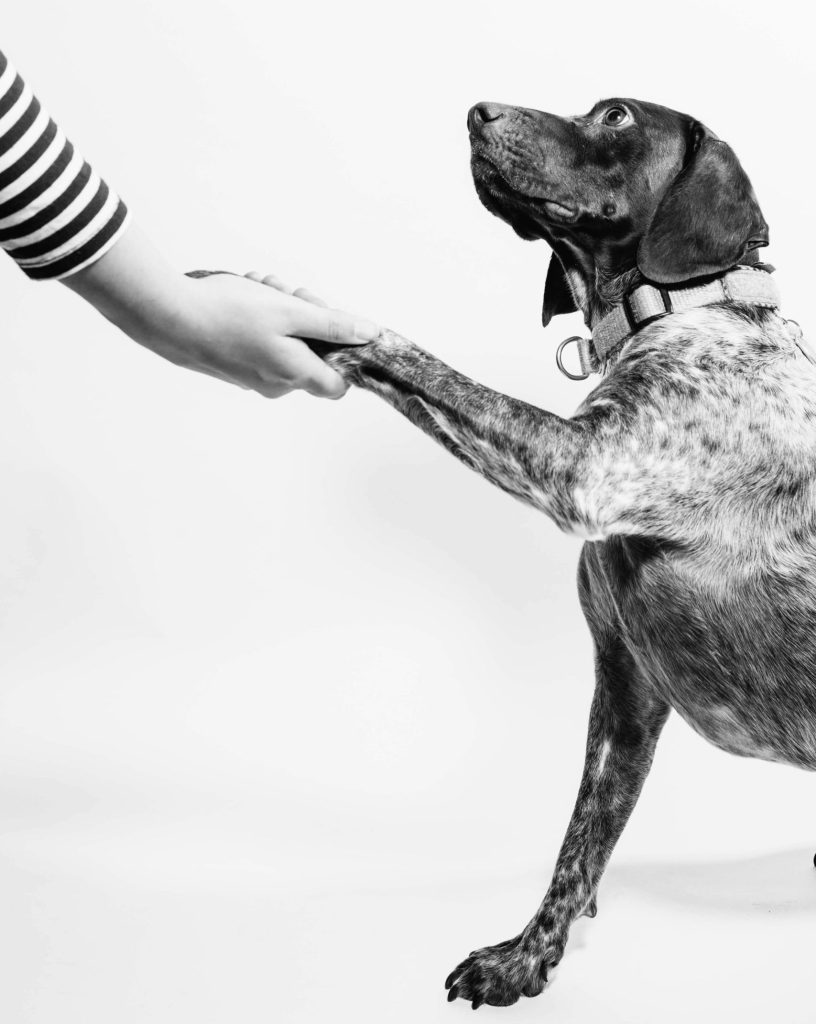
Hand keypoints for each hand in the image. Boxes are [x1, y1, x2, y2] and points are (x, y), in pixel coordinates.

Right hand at [178, 270, 379, 397]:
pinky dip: (260, 318)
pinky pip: (262, 342)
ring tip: (261, 286)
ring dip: (281, 310)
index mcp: (295, 375)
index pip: (341, 384)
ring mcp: (253, 378)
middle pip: (313, 354)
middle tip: (288, 290)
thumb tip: (370, 335)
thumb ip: (333, 326)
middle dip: (307, 316)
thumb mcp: (289, 312)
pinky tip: (245, 294)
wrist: (165, 317)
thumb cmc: (226, 313)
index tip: (333, 323)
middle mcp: (276, 385)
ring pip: (286, 342)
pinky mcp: (235, 366)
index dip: (344, 352)